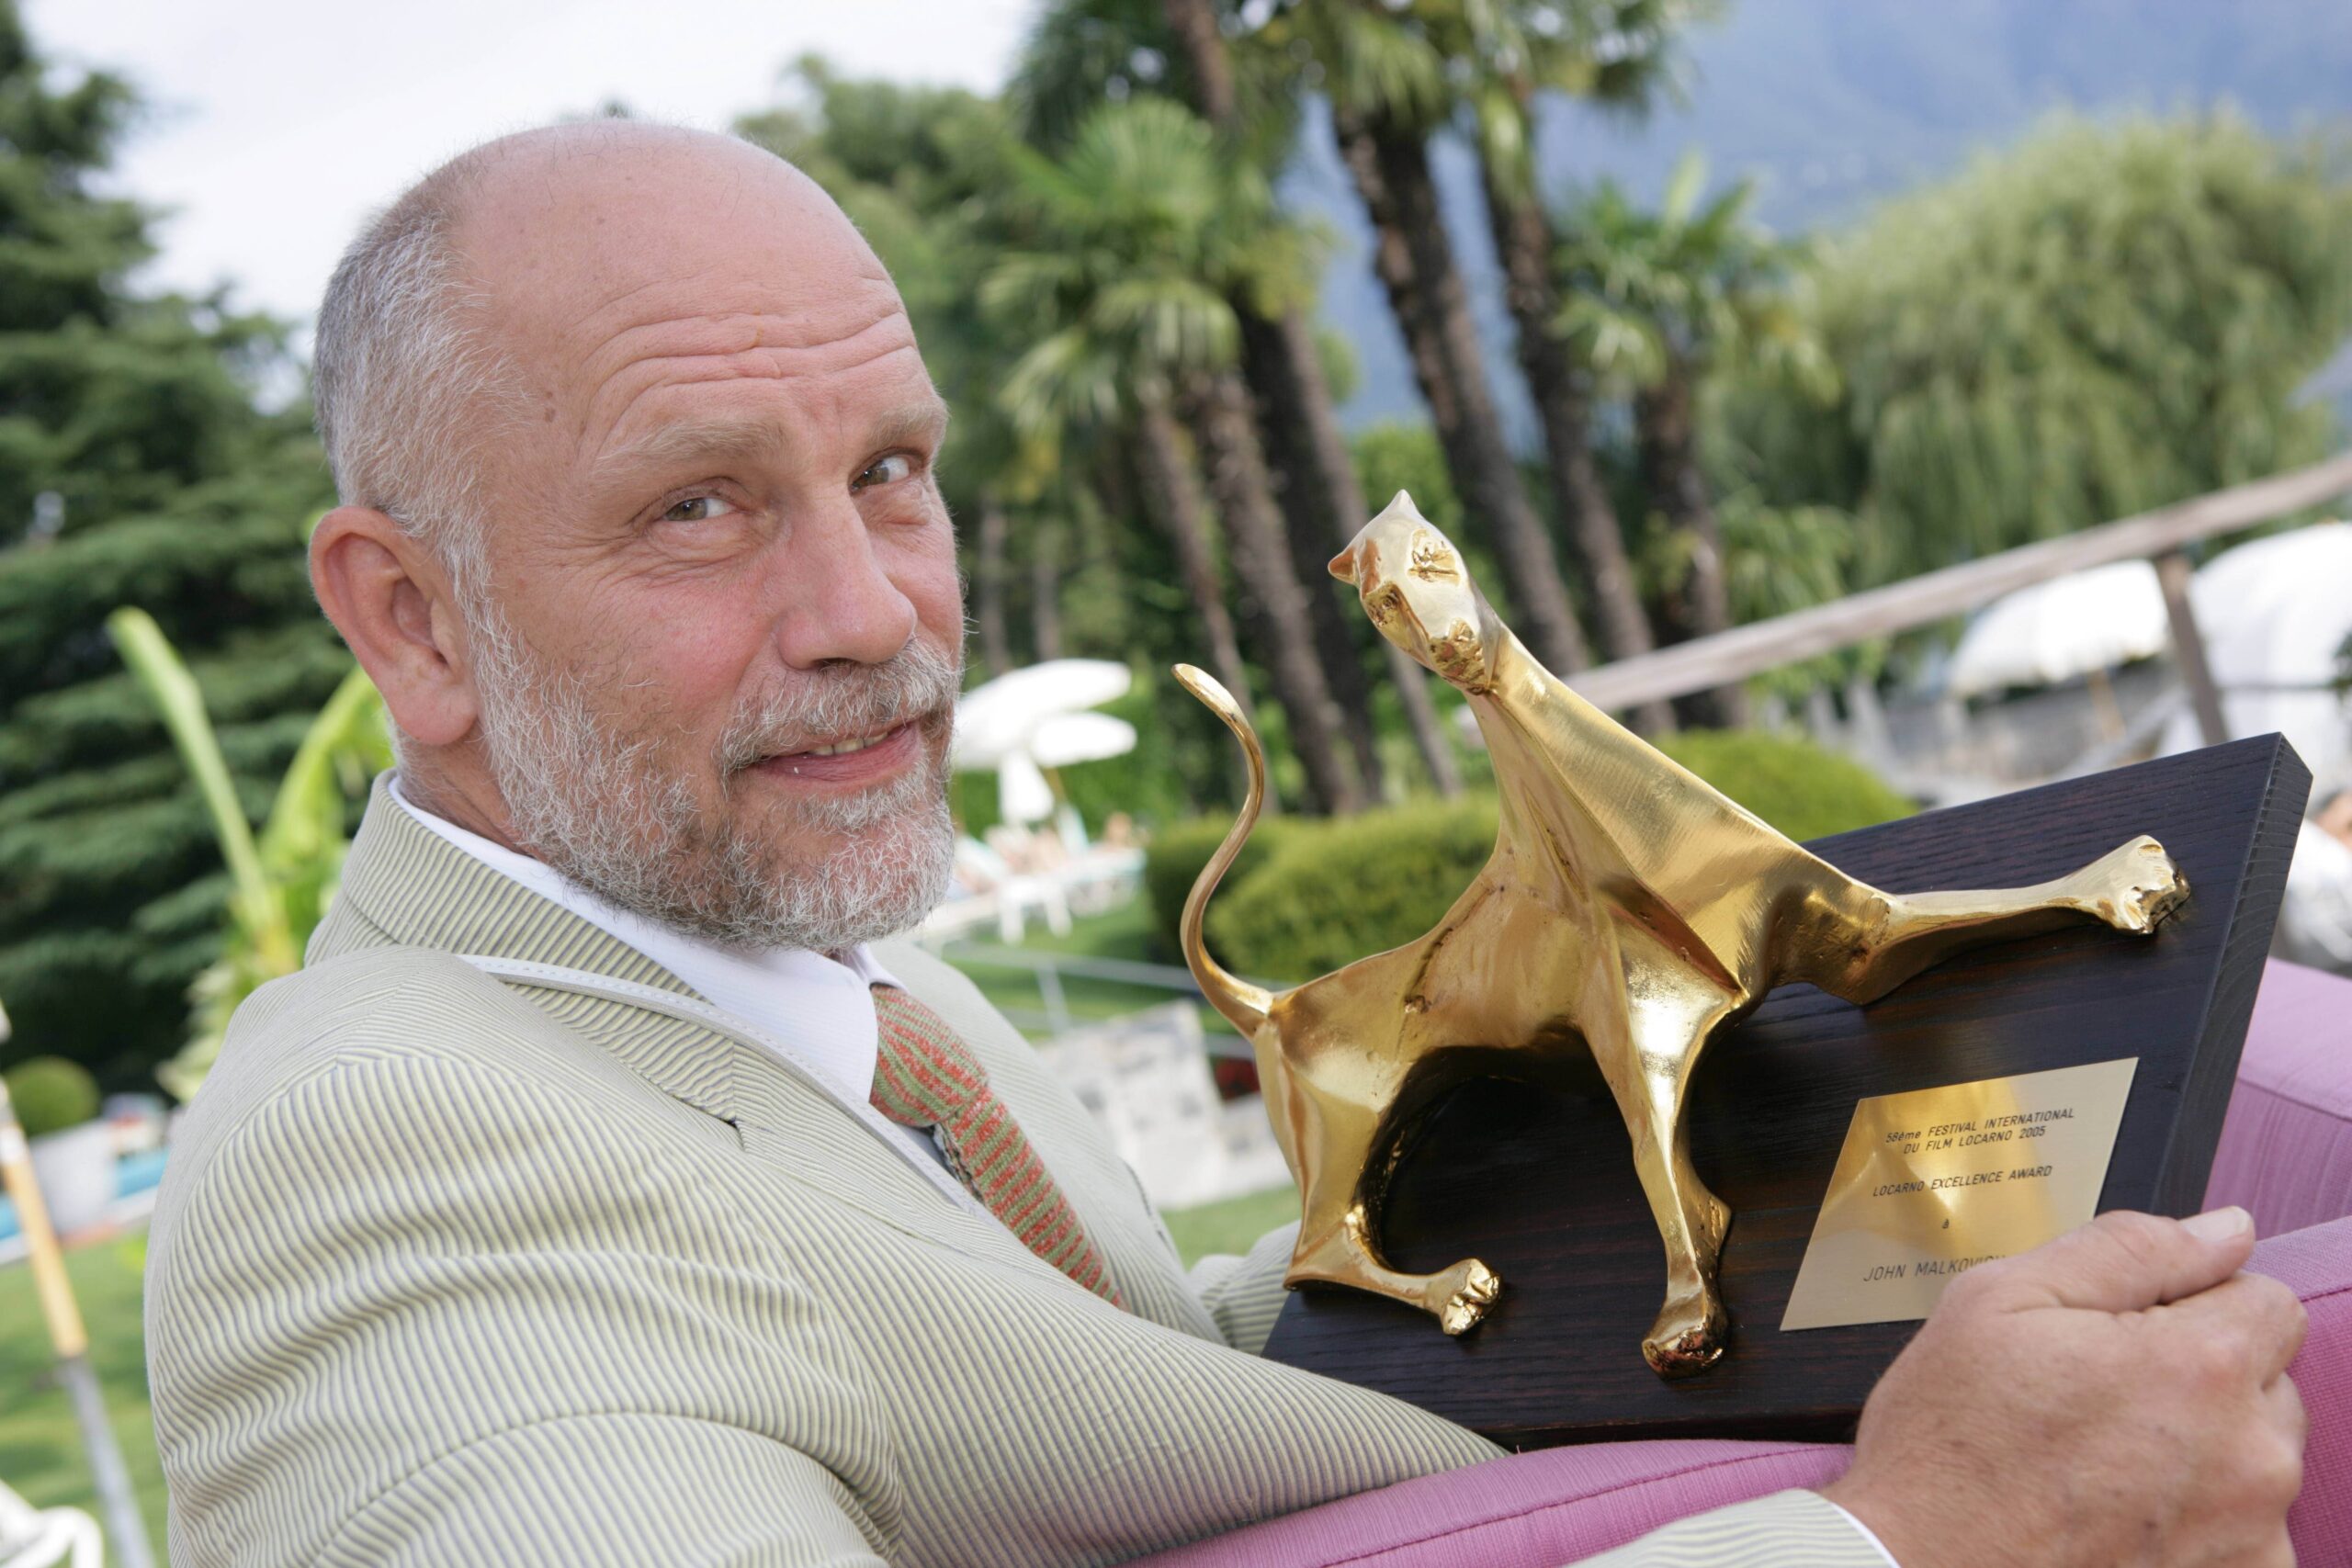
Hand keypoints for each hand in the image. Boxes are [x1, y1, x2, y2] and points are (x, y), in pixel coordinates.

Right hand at [1821, 1207, 2305, 1567]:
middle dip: (2199, 1373)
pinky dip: (2196, 1515)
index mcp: (2199, 1367)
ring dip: (2203, 1446)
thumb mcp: (2002, 1300)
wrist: (1918, 1567)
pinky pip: (2247, 1527)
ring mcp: (2251, 1533)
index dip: (2189, 1299)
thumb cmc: (1949, 1448)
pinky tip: (2120, 1512)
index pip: (2265, 1298)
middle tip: (2098, 1396)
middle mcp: (2250, 1456)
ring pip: (2258, 1454)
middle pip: (2266, 1378)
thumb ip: (2128, 1250)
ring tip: (2102, 1460)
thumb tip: (2224, 1230)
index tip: (2126, 1329)